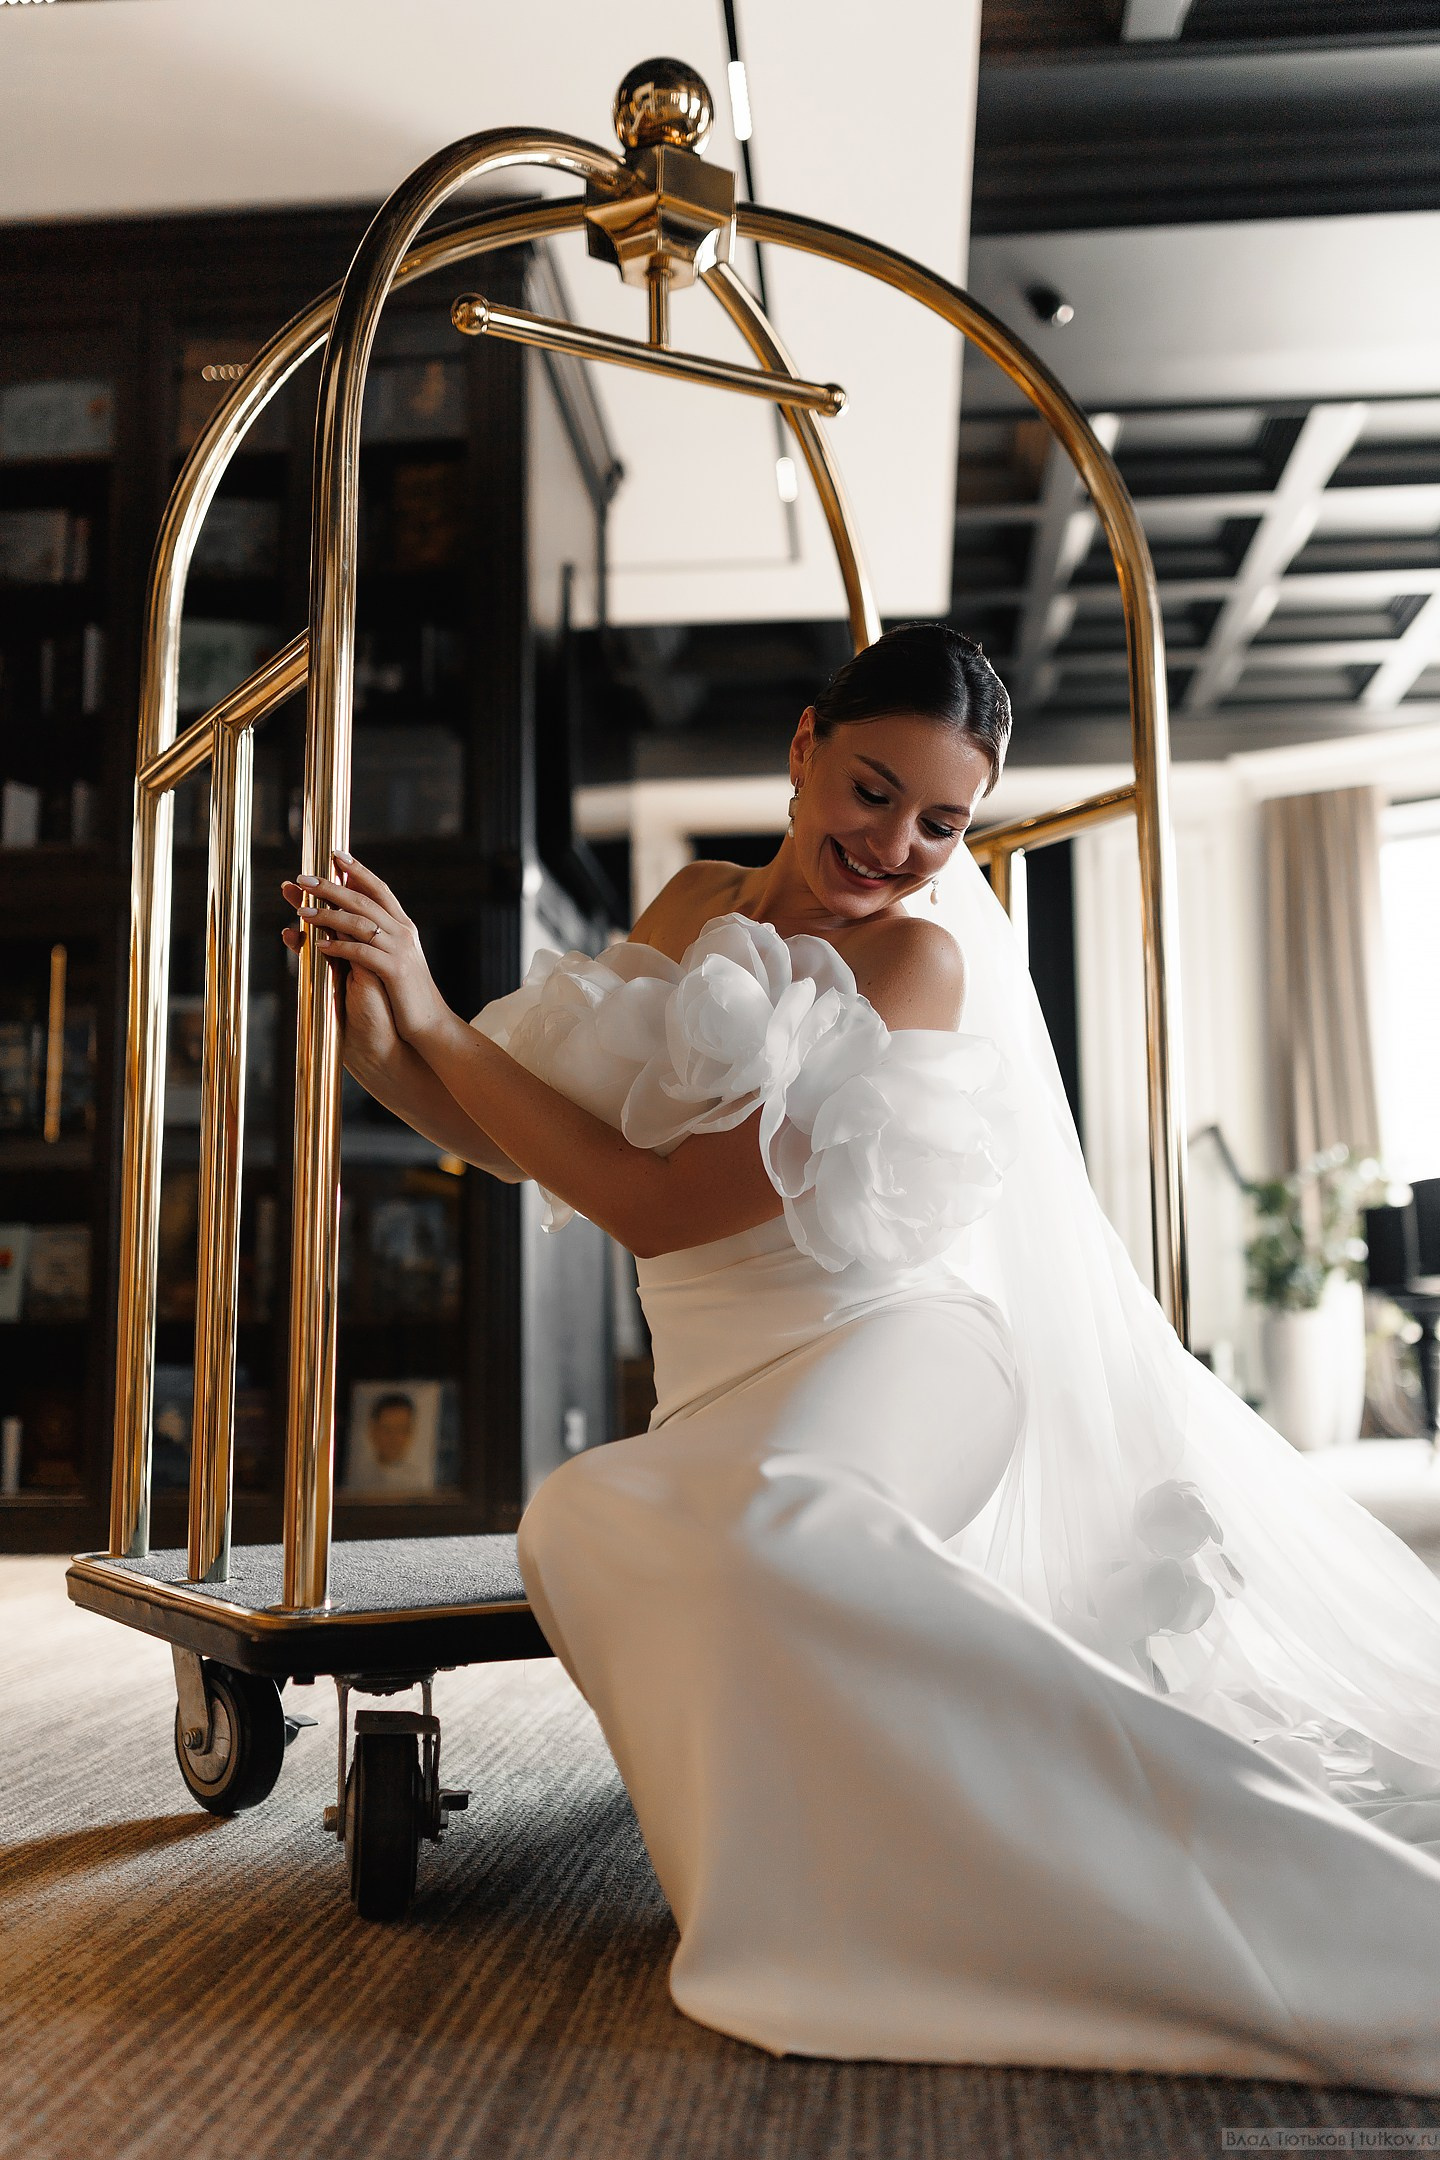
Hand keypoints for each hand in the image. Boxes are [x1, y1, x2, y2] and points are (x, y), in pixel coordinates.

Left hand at [280, 853, 449, 1046]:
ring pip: (359, 923)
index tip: (334, 854)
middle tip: (302, 878)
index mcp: (403, 926)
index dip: (357, 870)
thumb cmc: (406, 995)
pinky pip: (361, 952)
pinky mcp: (394, 971)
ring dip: (327, 915)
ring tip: (300, 911)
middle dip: (331, 887)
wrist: (432, 1025)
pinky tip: (318, 945)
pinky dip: (338, 947)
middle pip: (363, 900)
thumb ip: (377, 939)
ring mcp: (400, 950)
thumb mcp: (393, 960)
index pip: (379, 889)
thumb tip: (353, 923)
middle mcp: (403, 932)